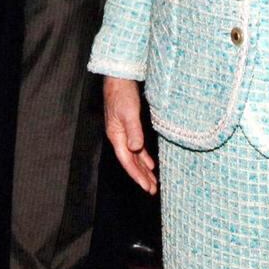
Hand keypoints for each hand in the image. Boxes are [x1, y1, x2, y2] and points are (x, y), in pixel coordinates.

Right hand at [104, 77, 156, 194]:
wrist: (119, 78)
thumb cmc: (122, 93)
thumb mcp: (129, 112)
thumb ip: (133, 131)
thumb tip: (136, 149)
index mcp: (116, 136)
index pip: (127, 161)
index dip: (137, 175)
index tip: (147, 187)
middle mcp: (118, 138)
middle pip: (131, 162)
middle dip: (141, 177)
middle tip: (152, 190)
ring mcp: (123, 133)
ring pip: (134, 157)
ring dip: (143, 169)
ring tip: (152, 182)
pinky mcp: (130, 127)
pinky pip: (137, 148)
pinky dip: (144, 157)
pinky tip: (150, 164)